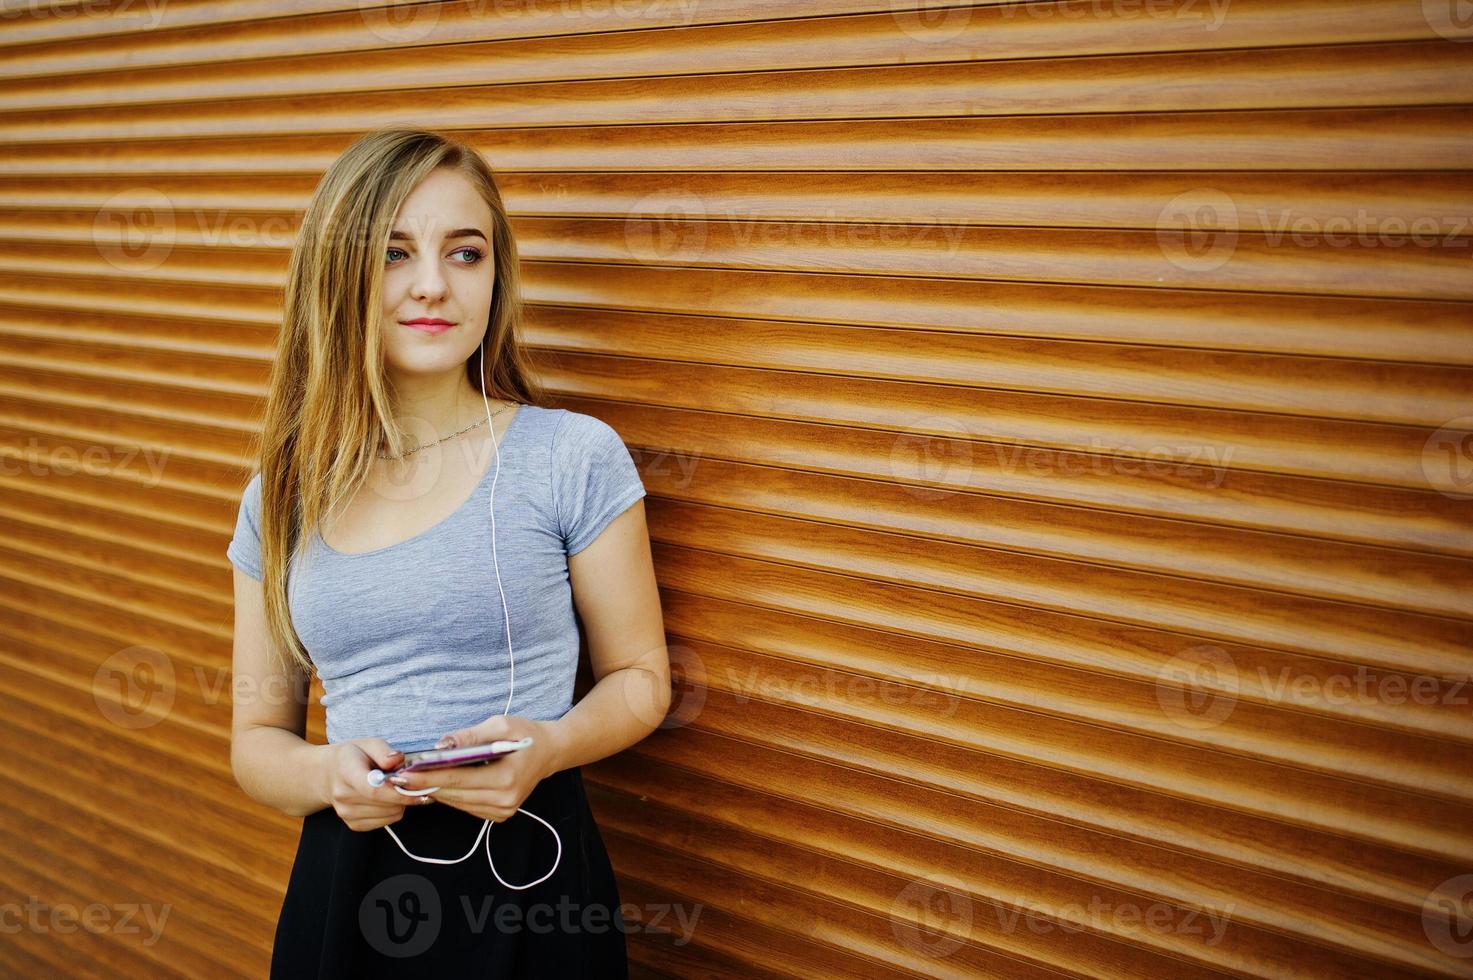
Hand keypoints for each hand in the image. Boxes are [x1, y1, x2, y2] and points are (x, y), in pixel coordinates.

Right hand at [319, 739, 411, 831]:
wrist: (327, 774)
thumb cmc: (353, 756)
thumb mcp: (368, 744)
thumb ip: (384, 751)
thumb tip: (397, 760)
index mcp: (346, 772)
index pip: (374, 790)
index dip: (399, 792)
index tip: (418, 788)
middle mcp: (343, 796)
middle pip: (386, 804)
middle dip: (406, 794)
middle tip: (410, 782)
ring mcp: (346, 813)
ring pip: (390, 815)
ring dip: (400, 803)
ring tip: (394, 788)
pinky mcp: (352, 825)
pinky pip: (385, 823)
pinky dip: (393, 811)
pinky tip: (387, 799)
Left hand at [388, 715, 560, 822]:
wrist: (549, 752)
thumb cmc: (525, 734)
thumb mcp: (500, 724)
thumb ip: (470, 736)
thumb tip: (440, 745)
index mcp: (506, 779)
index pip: (457, 780)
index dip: (427, 777)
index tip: (403, 774)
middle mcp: (504, 801)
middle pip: (453, 794)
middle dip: (425, 784)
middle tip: (399, 776)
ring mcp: (502, 811)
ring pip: (457, 803)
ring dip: (435, 790)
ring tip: (412, 778)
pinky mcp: (498, 815)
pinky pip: (466, 806)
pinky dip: (451, 795)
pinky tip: (438, 783)